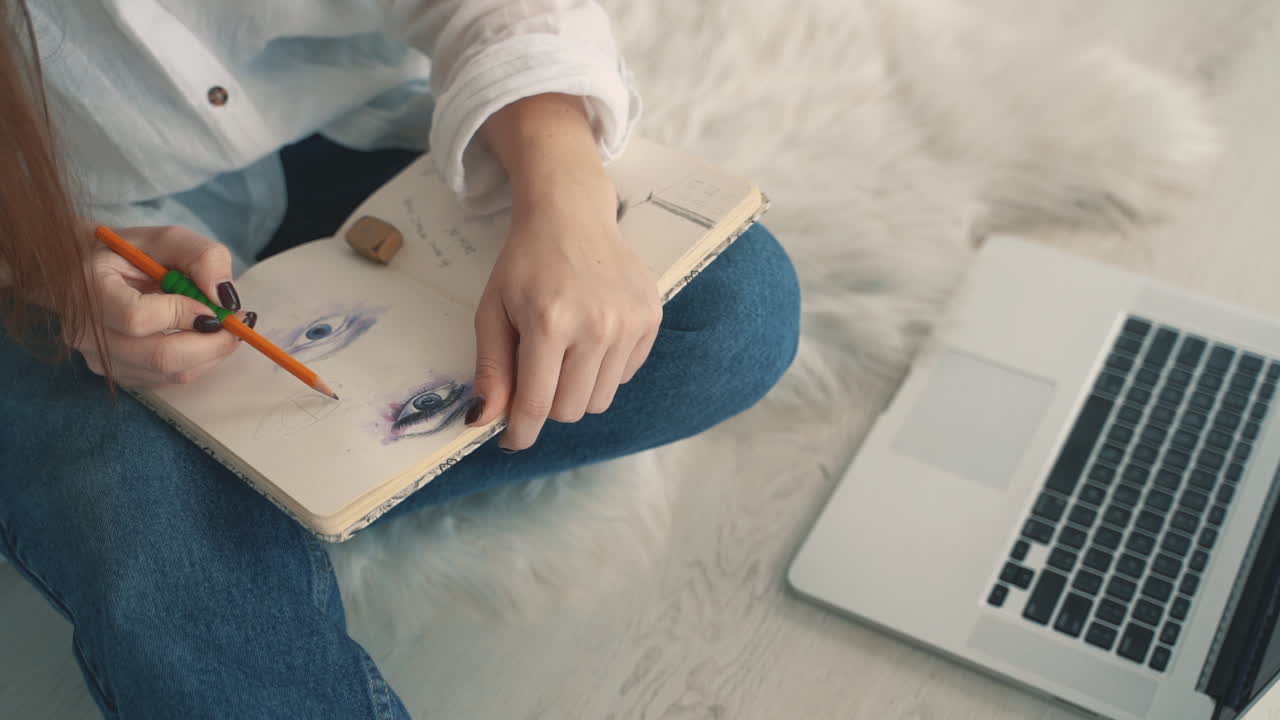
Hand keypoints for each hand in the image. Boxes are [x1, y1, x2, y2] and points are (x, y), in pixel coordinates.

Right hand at [69, 225, 253, 386]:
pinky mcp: (119, 375)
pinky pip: (169, 379)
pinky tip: (200, 337)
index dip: (184, 314)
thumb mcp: (167, 239)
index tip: (213, 304)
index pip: (138, 318)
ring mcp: (100, 360)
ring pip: (171, 373)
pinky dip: (197, 361)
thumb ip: (202, 257)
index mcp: (90, 289)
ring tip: (222, 325)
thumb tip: (226, 298)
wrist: (89, 275)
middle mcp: (87, 333)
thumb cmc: (131, 253)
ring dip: (210, 353)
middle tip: (238, 323)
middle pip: (160, 356)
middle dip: (213, 342)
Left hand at [468, 181, 661, 449]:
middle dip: (548, 406)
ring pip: (600, 400)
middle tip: (537, 377)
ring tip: (565, 355)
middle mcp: (595, 327)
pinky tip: (591, 338)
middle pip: (572, 410)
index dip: (521, 431)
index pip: (537, 403)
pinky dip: (604, 371)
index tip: (513, 441)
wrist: (572, 215)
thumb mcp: (492, 310)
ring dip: (577, 391)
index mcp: (548, 323)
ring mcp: (628, 324)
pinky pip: (625, 376)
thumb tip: (484, 421)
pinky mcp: (651, 320)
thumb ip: (491, 368)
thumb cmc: (525, 262)